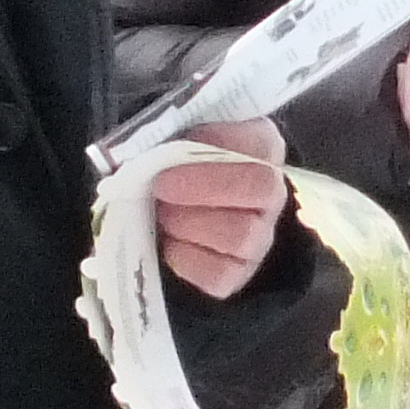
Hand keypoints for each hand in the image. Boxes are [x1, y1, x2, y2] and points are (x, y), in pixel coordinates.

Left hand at [151, 118, 292, 298]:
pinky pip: (220, 274)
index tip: (182, 141)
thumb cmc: (172, 162)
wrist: (167, 203)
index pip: (261, 143)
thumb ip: (172, 134)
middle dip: (204, 186)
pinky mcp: (238, 272)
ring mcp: (259, 236)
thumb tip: (140, 149)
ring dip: (190, 223)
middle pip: (259, 188)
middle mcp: (269, 192)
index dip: (220, 141)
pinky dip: (186, 260)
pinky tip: (169, 243)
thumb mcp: (177, 135)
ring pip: (241, 235)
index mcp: (260, 147)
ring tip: (162, 214)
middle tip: (162, 184)